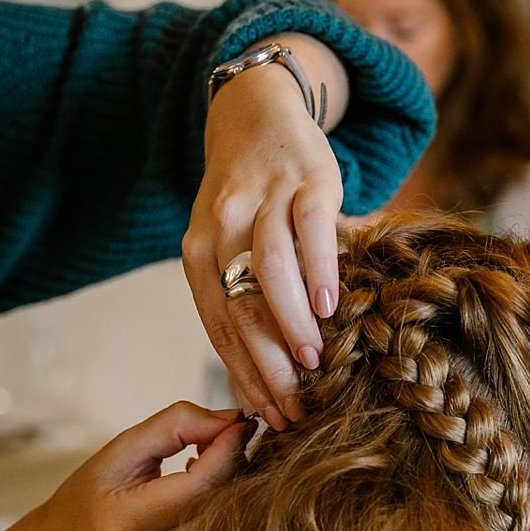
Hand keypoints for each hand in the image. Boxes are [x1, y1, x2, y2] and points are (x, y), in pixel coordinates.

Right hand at [0, 403, 250, 530]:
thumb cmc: (87, 498)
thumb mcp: (118, 453)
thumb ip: (174, 427)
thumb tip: (230, 420)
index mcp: (125, 523)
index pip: (200, 485)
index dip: (228, 449)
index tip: (238, 423)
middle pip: (222, 508)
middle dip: (236, 466)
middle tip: (231, 437)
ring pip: (230, 529)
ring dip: (235, 488)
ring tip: (217, 462)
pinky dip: (224, 511)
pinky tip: (208, 491)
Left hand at [182, 35, 347, 430]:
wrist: (255, 112)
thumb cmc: (246, 200)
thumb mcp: (226, 245)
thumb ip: (240, 301)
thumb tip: (260, 382)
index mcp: (198, 252)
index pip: (219, 327)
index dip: (244, 378)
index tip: (269, 418)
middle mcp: (222, 226)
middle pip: (241, 307)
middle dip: (269, 365)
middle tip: (295, 406)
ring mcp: (263, 201)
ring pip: (269, 271)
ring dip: (291, 322)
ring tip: (313, 360)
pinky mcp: (304, 181)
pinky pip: (308, 231)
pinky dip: (318, 270)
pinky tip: (331, 306)